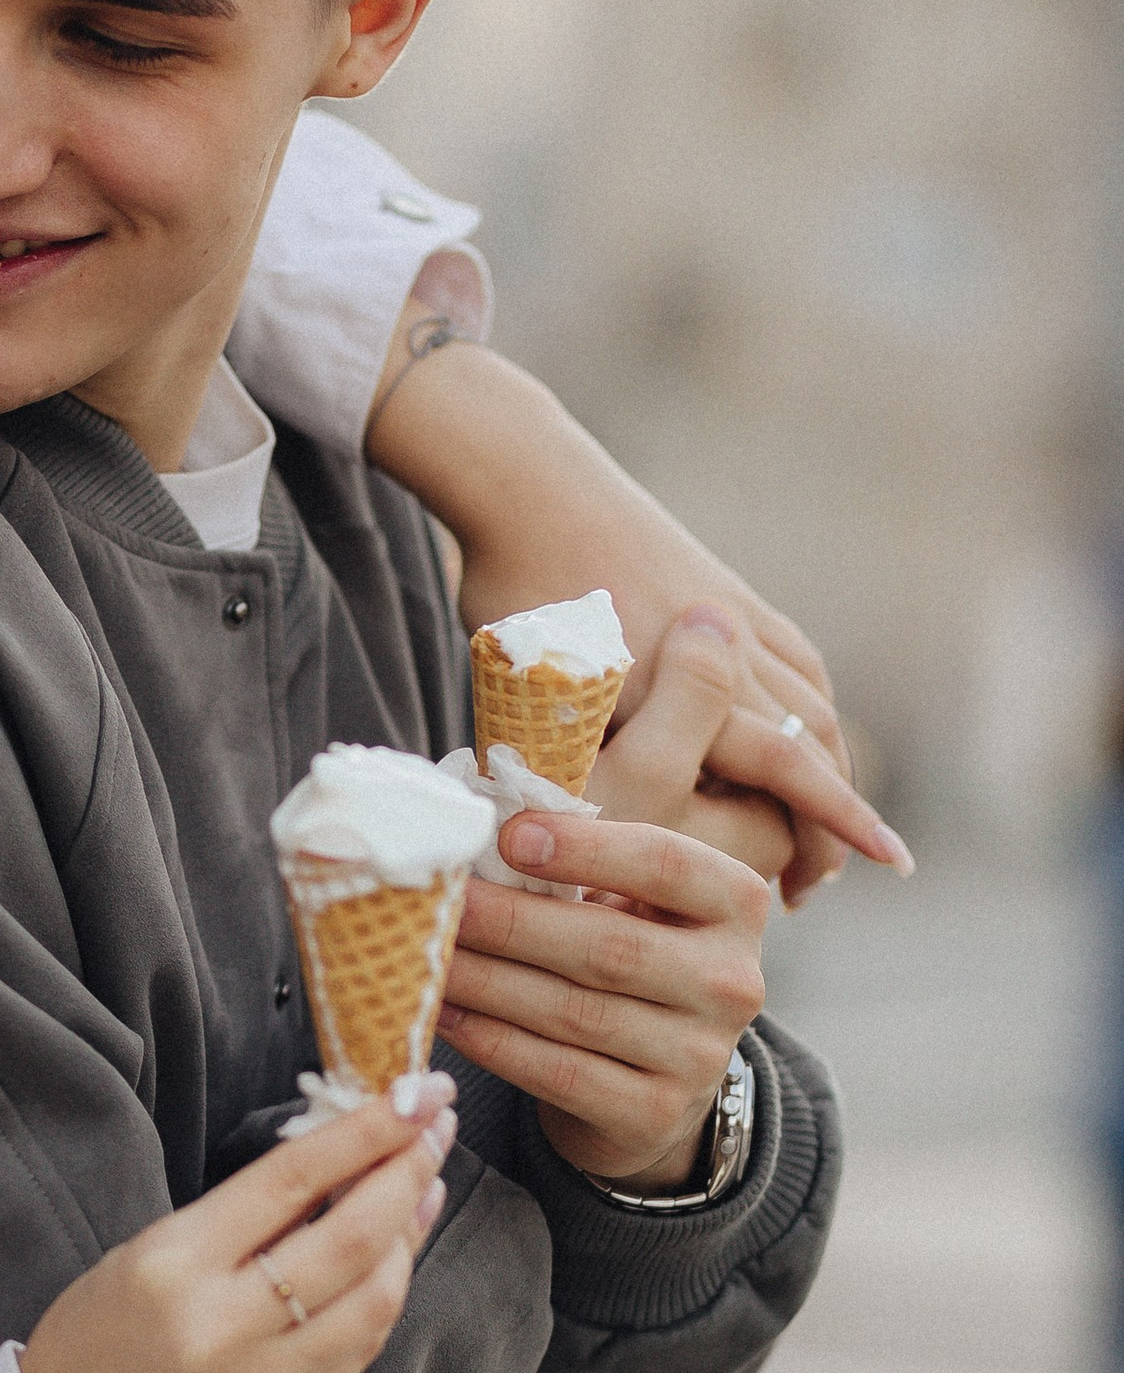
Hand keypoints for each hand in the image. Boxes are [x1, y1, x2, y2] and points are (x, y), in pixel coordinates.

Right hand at [22, 1079, 455, 1372]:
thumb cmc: (99, 1333)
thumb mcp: (149, 1250)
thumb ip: (244, 1215)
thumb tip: (342, 1161)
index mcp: (174, 1263)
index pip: (290, 1179)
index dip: (364, 1131)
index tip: (414, 1092)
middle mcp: (222, 1324)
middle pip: (349, 1237)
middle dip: (407, 1171)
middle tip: (437, 1125)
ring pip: (373, 1299)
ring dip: (411, 1234)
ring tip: (423, 1183)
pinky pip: (360, 1349)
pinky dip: (388, 1293)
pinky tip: (397, 1254)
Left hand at [365, 343, 902, 904]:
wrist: (530, 488)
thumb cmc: (518, 603)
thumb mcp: (535, 697)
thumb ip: (582, 768)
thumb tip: (597, 846)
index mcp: (687, 681)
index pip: (783, 768)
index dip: (824, 826)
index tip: (853, 876)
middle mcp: (732, 649)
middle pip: (813, 743)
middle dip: (832, 816)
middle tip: (819, 884)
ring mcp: (739, 616)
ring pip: (813, 704)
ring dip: (827, 769)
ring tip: (823, 828)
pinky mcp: (734, 592)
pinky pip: (799, 664)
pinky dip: (814, 715)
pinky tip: (810, 747)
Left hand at [436, 811, 768, 1190]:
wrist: (658, 1088)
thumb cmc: (629, 966)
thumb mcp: (635, 905)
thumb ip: (583, 865)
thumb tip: (479, 825)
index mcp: (735, 903)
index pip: (664, 863)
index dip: (586, 847)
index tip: (508, 836)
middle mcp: (732, 980)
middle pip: (608, 945)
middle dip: (511, 922)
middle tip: (442, 903)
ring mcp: (699, 1055)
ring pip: (574, 1012)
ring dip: (488, 982)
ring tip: (429, 957)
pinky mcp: (654, 1113)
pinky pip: (558, 1072)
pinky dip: (492, 1041)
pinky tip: (447, 1015)